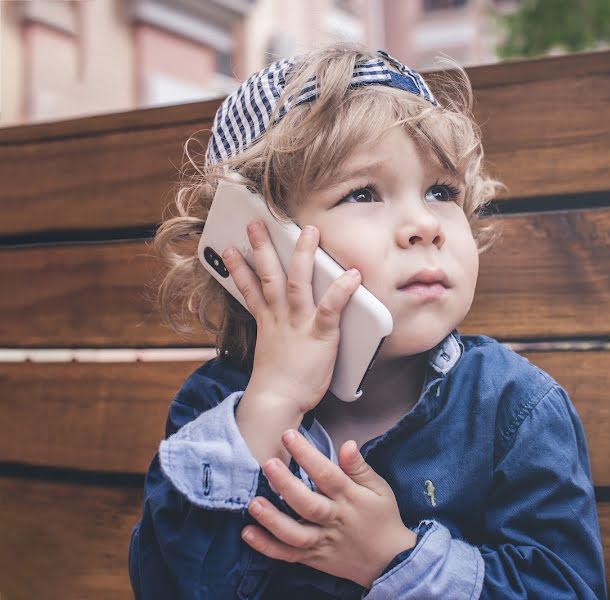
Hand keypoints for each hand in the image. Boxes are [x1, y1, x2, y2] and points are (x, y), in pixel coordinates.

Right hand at [223, 221, 360, 412]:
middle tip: (255, 222)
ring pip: (298, 282)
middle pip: (269, 275)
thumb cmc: (280, 382)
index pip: (250, 289)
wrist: (279, 402)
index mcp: (268, 322)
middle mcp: (280, 318)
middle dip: (262, 247)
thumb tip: (276, 323)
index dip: (238, 268)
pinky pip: (332, 307)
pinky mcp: (320, 334)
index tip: (230, 249)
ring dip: (302, 255)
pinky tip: (352, 274)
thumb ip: (274, 332)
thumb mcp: (271, 351)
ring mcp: (299, 324)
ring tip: (307, 231)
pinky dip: (342, 289)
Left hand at [241, 429, 416, 588]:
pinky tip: (248, 533)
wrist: (389, 561)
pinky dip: (267, 546)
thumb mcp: (379, 488)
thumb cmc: (383, 517)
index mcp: (351, 498)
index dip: (307, 455)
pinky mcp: (313, 558)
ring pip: (295, 533)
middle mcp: (334, 520)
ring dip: (273, 519)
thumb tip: (347, 444)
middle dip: (286, 484)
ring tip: (253, 503)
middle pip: (308, 503)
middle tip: (268, 464)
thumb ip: (359, 468)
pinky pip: (288, 555)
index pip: (327, 474)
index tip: (288, 436)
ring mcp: (322, 541)